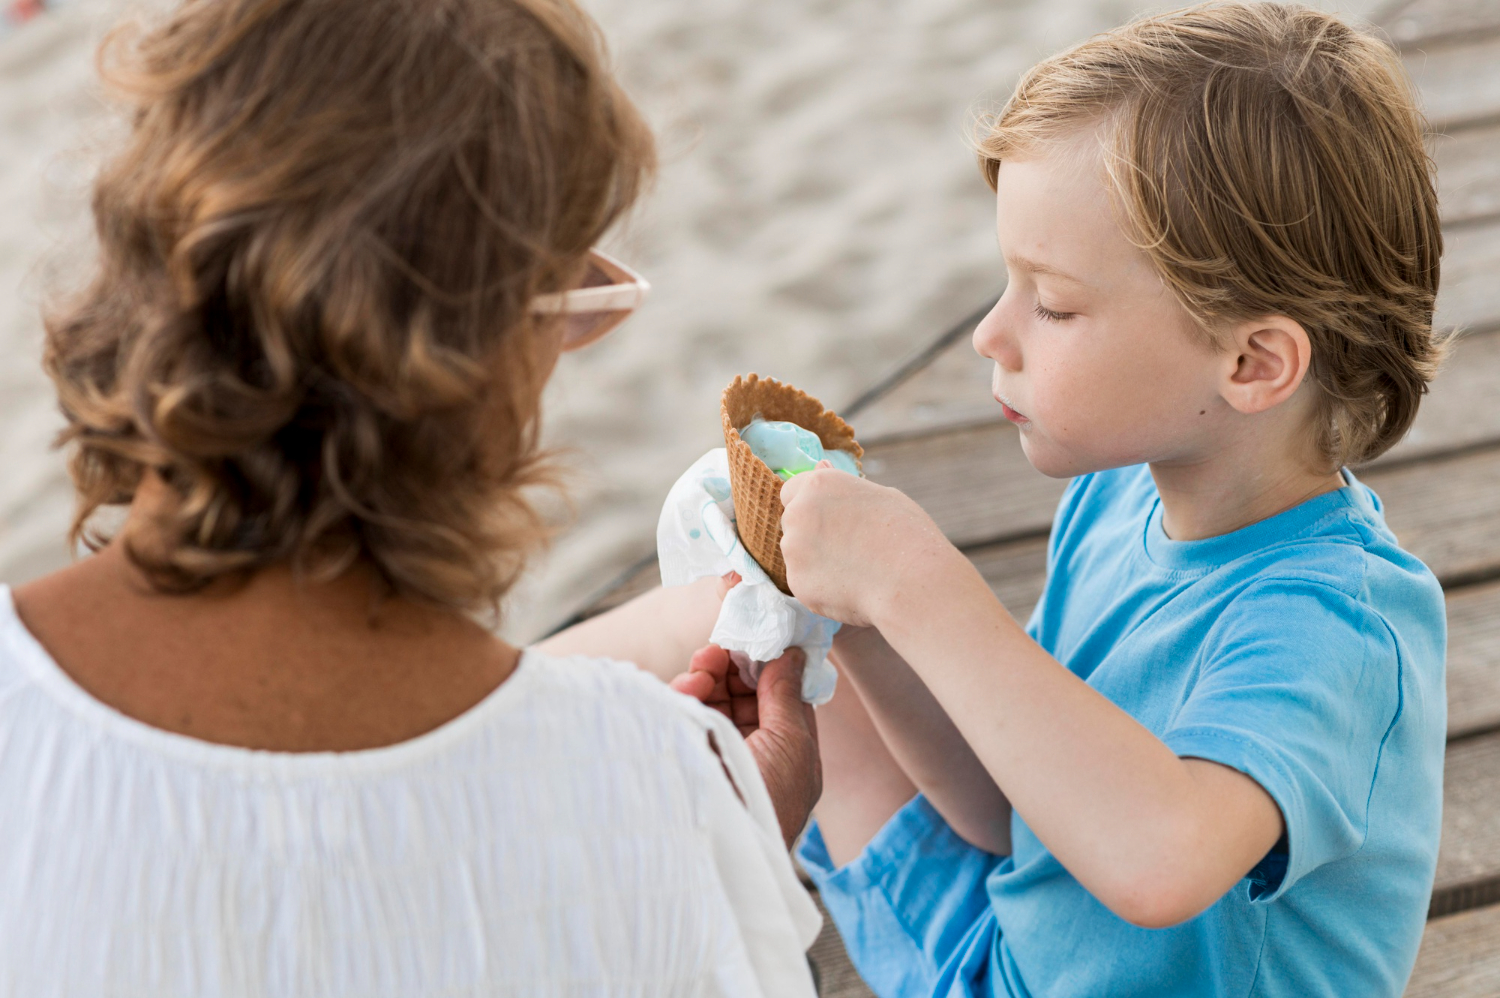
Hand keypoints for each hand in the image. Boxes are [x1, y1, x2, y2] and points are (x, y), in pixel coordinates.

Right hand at [671, 644, 821, 848]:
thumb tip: (793, 653)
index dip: (766, 666)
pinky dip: (684, 696)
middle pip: (741, 695)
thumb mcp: (791, 742)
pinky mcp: (685, 753)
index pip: (778, 696)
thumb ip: (787, 693)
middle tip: (717, 651)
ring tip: (698, 670)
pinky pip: (683, 715)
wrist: (725, 846)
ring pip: (710, 701)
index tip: (753, 638)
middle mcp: (752, 750)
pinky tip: (685, 688)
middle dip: (729, 669)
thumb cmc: (770, 798)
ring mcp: (717, 752)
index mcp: (786, 750)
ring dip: (704, 679)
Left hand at [778, 463, 956, 626]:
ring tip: (855, 569)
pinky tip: (850, 587)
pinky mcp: (796, 582)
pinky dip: (820, 586)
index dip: (812, 505)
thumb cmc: (906, 534)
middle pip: (792, 523)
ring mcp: (794, 549)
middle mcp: (799, 512)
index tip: (832, 519)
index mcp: (818, 485)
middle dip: (812, 533)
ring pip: (796, 555)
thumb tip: (820, 466)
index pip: (792, 490)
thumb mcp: (881, 496)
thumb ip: (842, 485)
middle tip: (850, 547)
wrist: (912, 583)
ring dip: (815, 560)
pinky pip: (804, 582)